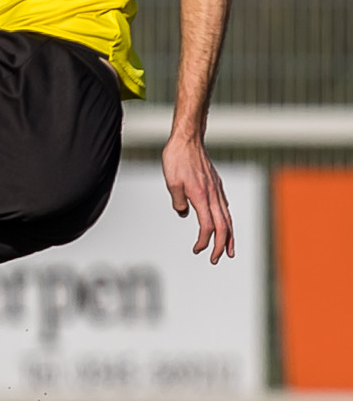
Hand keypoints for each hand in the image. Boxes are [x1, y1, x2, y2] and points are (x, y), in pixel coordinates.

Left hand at [161, 132, 234, 262]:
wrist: (187, 140)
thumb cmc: (176, 159)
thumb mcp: (171, 182)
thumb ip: (178, 201)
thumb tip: (184, 214)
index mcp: (202, 197)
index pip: (208, 226)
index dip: (204, 241)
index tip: (197, 250)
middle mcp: (213, 195)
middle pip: (223, 226)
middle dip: (222, 245)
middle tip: (217, 259)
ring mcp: (217, 190)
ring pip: (227, 218)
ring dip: (229, 236)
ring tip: (230, 250)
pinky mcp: (216, 185)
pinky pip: (224, 207)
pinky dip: (226, 220)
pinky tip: (225, 225)